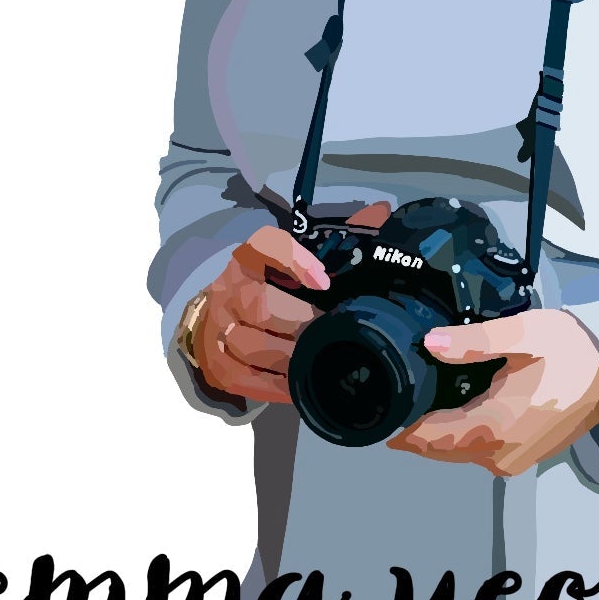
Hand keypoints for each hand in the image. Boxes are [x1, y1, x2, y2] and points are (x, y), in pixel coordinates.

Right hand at [189, 203, 389, 405]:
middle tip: (339, 333)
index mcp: (250, 257)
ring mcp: (218, 328)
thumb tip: (381, 212)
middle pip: (261, 306)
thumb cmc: (271, 284)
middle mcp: (229, 290)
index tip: (323, 280)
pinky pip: (246, 379)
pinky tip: (303, 388)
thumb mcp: (300, 258)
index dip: (292, 259)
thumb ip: (340, 238)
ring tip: (325, 362)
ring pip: (252, 345)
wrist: (219, 317)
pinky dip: (277, 387)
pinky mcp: (217, 365)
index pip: (264, 245)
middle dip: (303, 324)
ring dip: (293, 358)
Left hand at [389, 309, 598, 477]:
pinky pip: (476, 454)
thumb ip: (475, 342)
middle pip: (437, 450)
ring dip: (435, 434)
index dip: (398, 429)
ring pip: (455, 454)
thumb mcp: (526, 334)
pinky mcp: (521, 460)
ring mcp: (510, 462)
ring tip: (416, 401)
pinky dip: (459, 437)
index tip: (375, 408)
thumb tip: (428, 343)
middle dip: (412, 430)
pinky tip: (453, 409)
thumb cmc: (572, 350)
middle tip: (388, 398)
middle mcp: (497, 455)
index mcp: (493, 426)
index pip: (428, 439)